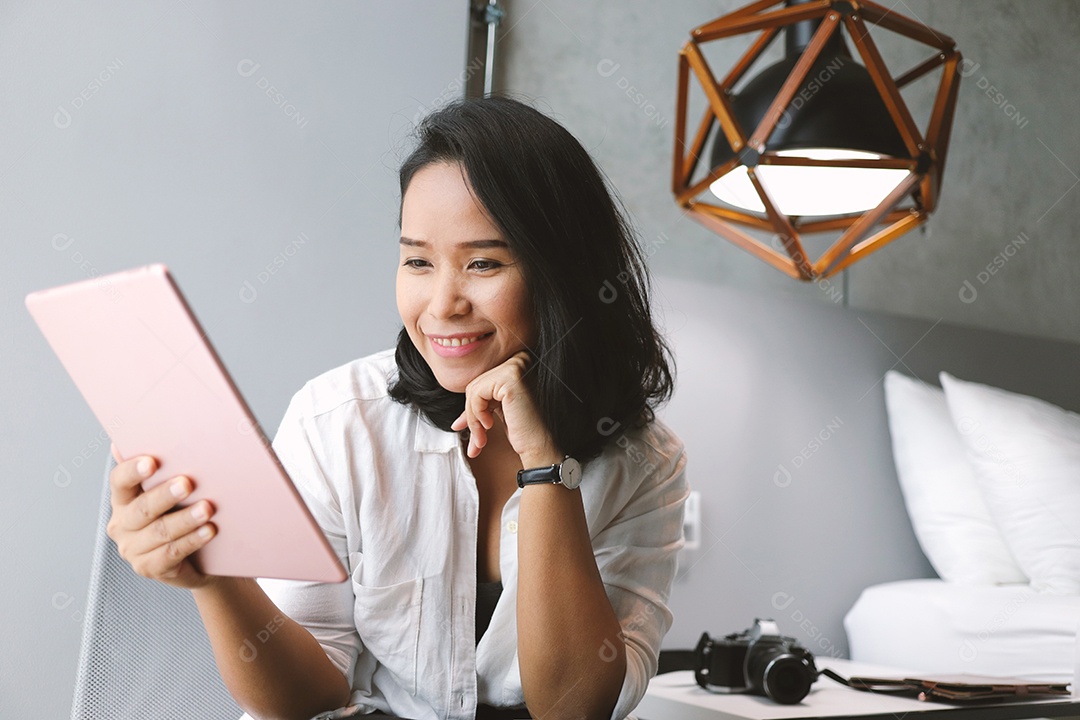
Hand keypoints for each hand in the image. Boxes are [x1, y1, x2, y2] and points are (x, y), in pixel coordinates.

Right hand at [105, 444, 217, 588]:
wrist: (201, 556)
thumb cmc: (186, 510)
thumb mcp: (176, 488)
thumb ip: (168, 465)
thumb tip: (158, 433)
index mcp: (123, 498)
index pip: (120, 481)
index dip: (133, 470)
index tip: (152, 461)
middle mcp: (122, 523)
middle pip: (142, 508)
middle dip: (165, 495)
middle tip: (188, 483)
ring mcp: (133, 549)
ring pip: (160, 532)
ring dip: (185, 519)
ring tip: (208, 508)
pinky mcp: (150, 568)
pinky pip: (171, 554)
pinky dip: (192, 540)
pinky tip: (209, 530)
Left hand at [450, 351, 560, 463]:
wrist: (540, 446)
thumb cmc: (524, 432)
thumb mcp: (497, 414)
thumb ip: (479, 410)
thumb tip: (456, 423)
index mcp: (517, 366)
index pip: (482, 382)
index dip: (473, 407)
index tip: (471, 430)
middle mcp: (518, 360)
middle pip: (476, 384)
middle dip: (472, 415)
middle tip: (478, 440)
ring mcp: (516, 366)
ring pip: (474, 390)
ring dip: (473, 418)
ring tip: (482, 438)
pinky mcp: (510, 376)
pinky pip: (477, 393)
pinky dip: (476, 414)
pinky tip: (490, 425)